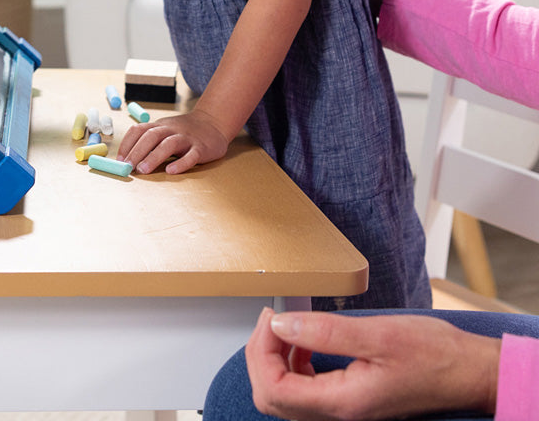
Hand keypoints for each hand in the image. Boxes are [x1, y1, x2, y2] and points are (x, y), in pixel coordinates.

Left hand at [116, 108, 229, 173]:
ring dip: (154, 157)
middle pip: (151, 136)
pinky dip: (181, 163)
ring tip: (143, 170)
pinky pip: (191, 155)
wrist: (213, 122)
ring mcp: (187, 138)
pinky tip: (171, 171)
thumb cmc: (183, 131)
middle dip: (137, 151)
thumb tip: (127, 159)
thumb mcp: (164, 130)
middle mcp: (171, 129)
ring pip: (169, 144)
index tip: (120, 160)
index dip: (127, 144)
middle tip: (128, 167)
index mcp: (159, 126)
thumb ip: (149, 141)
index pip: (139, 130)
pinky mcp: (201, 148)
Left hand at [245, 307, 500, 420]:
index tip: (271, 318)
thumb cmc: (434, 355)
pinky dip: (293, 362)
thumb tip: (280, 325)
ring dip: (275, 357)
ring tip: (286, 325)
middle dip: (262, 354)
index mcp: (344, 403)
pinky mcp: (349, 399)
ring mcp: (344, 409)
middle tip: (273, 318)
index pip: (275, 390)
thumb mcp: (378, 334)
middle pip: (272, 396)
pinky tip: (305, 340)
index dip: (262, 352)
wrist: (468, 372)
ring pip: (285, 394)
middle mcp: (340, 414)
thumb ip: (325, 332)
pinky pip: (304, 389)